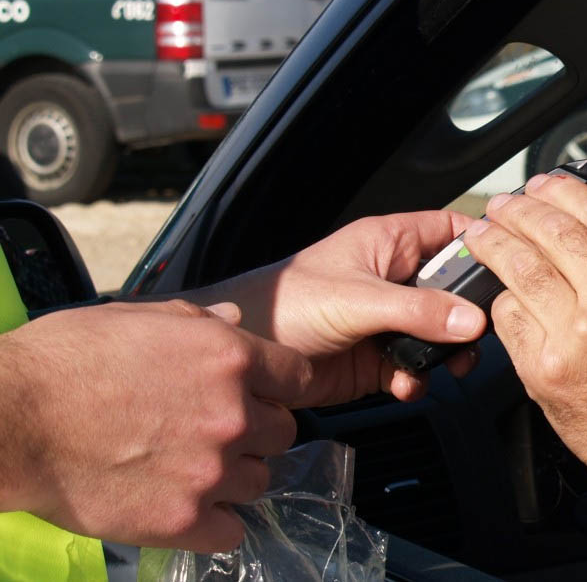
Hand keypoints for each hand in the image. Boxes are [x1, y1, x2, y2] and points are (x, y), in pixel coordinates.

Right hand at [0, 300, 309, 551]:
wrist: (11, 419)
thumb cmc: (65, 361)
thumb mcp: (137, 316)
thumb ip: (199, 320)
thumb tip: (234, 320)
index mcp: (229, 358)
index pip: (299, 378)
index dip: (279, 386)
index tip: (260, 393)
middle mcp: (232, 414)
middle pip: (283, 433)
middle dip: (256, 432)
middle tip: (216, 432)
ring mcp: (210, 470)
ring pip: (259, 482)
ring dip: (234, 477)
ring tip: (192, 469)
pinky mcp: (183, 519)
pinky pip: (231, 530)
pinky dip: (215, 522)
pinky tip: (187, 506)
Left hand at [184, 212, 486, 405]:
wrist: (243, 360)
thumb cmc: (285, 304)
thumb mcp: (359, 300)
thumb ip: (418, 310)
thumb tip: (473, 321)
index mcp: (390, 243)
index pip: (450, 230)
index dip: (481, 243)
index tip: (508, 267)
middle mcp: (394, 278)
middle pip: (454, 289)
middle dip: (470, 315)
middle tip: (479, 336)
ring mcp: (387, 320)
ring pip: (440, 333)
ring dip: (447, 353)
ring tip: (447, 367)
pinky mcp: (377, 358)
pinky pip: (416, 367)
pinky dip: (418, 379)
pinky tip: (404, 385)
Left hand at [462, 174, 586, 494]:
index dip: (561, 191)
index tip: (544, 185)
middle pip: (551, 232)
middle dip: (518, 209)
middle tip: (503, 204)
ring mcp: (574, 334)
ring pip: (520, 268)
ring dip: (494, 243)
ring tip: (482, 233)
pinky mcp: (544, 367)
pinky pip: (509, 317)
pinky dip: (500, 300)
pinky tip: (497, 291)